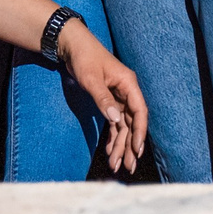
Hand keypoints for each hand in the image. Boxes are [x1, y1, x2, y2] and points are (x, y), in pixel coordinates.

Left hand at [57, 19, 148, 173]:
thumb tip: (115, 120)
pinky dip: (112, 137)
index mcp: (128, 84)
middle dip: (130, 146)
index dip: (140, 132)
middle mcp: (127, 92)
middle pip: (132, 124)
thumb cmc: (84, 58)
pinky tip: (109, 152)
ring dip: (120, 145)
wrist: (72, 46)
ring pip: (123, 126)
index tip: (136, 150)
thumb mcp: (91, 78)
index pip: (139, 112)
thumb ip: (103, 98)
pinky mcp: (109, 101)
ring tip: (116, 165)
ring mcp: (118, 98)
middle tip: (128, 167)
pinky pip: (114, 123)